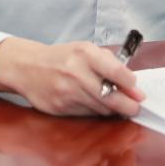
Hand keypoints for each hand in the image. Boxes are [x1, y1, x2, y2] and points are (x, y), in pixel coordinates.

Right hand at [0, 37, 145, 116]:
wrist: (27, 67)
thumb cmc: (62, 57)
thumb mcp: (85, 50)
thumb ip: (109, 64)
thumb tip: (132, 85)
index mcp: (84, 53)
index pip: (116, 71)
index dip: (130, 84)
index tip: (136, 89)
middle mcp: (74, 72)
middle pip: (110, 97)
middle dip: (128, 105)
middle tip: (135, 107)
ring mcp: (66, 92)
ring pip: (101, 109)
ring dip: (113, 110)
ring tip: (118, 107)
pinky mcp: (60, 108)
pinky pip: (87, 115)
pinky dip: (96, 113)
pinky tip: (98, 107)